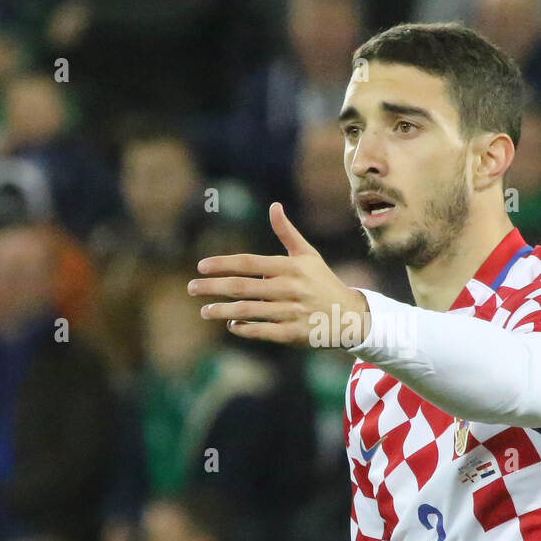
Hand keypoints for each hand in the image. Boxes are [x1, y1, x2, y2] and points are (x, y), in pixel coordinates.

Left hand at [188, 201, 369, 347]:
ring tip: (204, 311)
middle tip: (191, 288)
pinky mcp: (293, 334)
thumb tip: (274, 206)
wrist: (349, 317)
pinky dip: (243, 328)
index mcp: (290, 267)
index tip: (201, 267)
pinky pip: (261, 331)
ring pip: (248, 311)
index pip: (248, 263)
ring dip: (222, 311)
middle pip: (242, 287)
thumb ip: (287, 233)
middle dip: (213, 287)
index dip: (222, 264)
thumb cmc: (322, 282)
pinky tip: (231, 325)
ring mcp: (291, 312)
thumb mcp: (308, 256)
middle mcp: (289, 288)